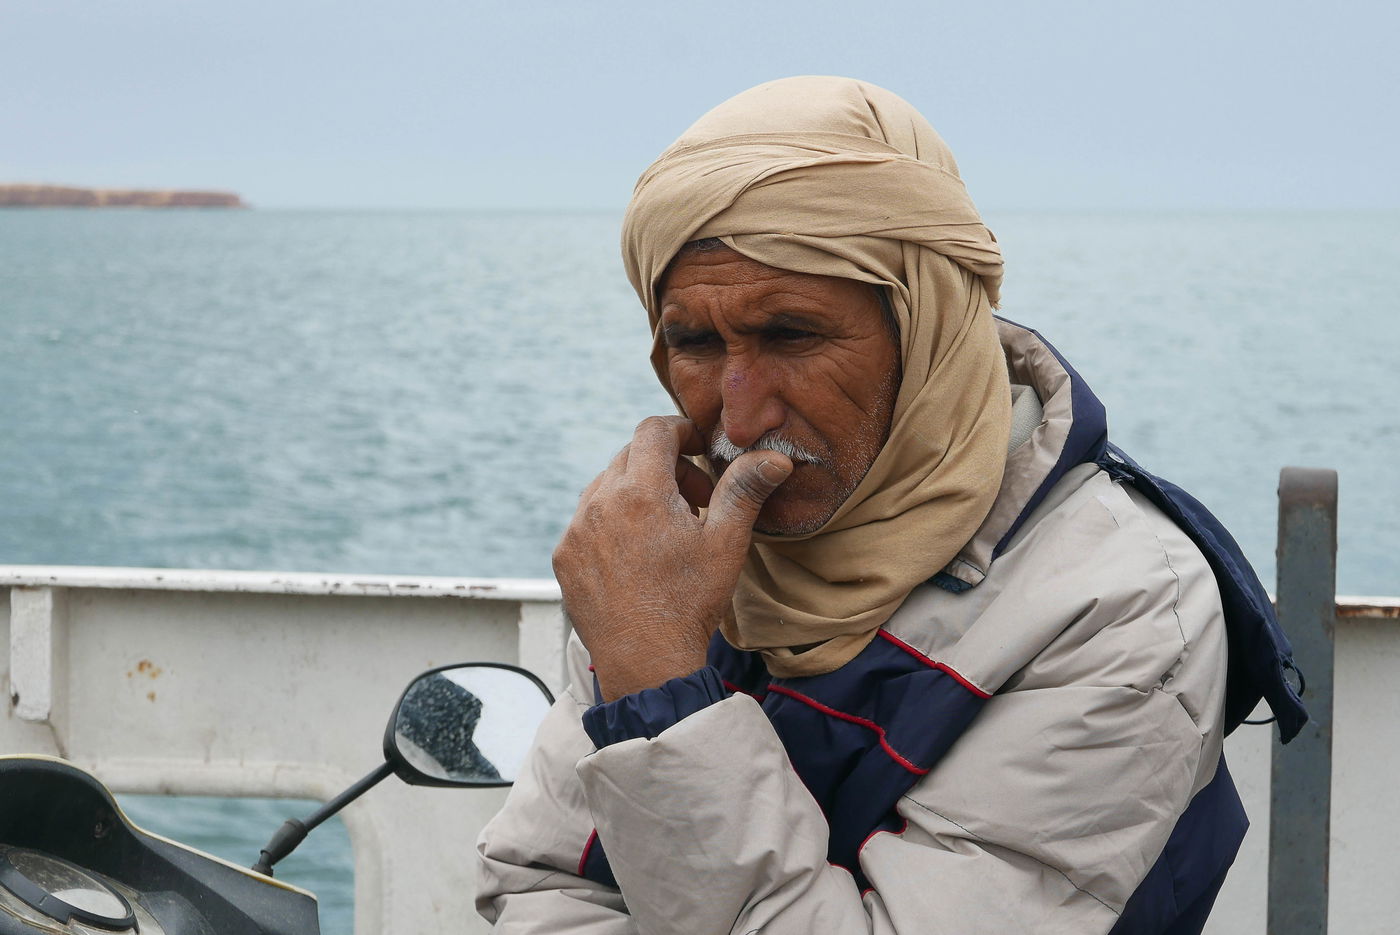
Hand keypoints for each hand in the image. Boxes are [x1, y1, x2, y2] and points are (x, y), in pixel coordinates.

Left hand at [552, 416, 792, 700]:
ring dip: (636, 493)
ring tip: (666, 529)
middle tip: (696, 501)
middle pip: (630, 456)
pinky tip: (637, 553)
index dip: (682, 432)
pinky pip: (586, 520)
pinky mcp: (563, 556)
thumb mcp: (726, 542)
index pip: (654, 430)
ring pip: (605, 486)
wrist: (647, 663)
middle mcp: (599, 503)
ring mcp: (575, 531)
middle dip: (665, 466)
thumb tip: (774, 458)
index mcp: (640, 492)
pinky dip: (611, 522)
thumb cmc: (690, 603)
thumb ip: (744, 490)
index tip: (699, 450)